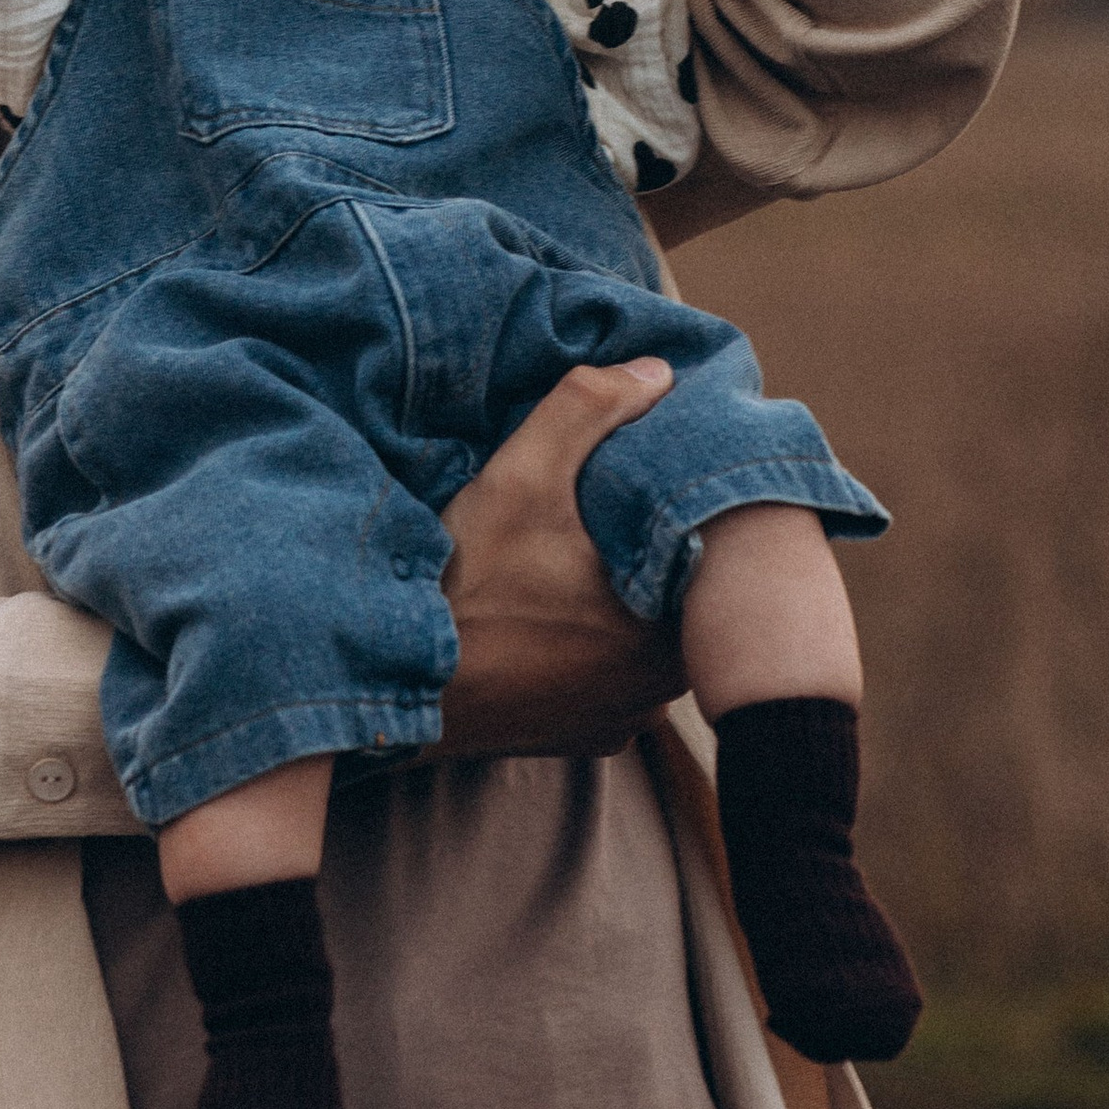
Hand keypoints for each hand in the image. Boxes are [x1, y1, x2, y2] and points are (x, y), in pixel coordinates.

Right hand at [435, 362, 682, 754]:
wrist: (398, 683)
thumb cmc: (464, 585)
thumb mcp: (521, 478)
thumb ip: (587, 412)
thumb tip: (655, 372)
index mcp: (661, 633)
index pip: (710, 570)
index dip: (686, 523)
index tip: (656, 496)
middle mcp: (653, 693)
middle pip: (679, 610)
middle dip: (654, 566)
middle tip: (620, 521)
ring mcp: (617, 721)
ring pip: (647, 649)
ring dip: (626, 611)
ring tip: (588, 564)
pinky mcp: (580, 736)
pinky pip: (611, 683)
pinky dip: (593, 650)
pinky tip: (556, 616)